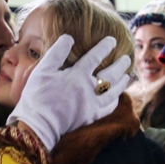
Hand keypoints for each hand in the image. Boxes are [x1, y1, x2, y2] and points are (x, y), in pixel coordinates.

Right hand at [8, 34, 131, 150]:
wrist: (37, 125)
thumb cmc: (37, 96)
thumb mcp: (42, 70)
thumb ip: (57, 52)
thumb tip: (69, 38)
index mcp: (78, 75)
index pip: (95, 56)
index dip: (105, 47)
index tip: (112, 40)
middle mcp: (89, 89)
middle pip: (111, 74)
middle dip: (121, 65)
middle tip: (127, 58)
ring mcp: (92, 105)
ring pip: (114, 92)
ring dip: (122, 83)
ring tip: (126, 76)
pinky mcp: (90, 117)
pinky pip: (108, 108)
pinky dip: (115, 101)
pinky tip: (116, 97)